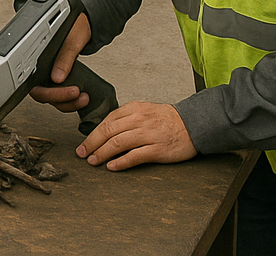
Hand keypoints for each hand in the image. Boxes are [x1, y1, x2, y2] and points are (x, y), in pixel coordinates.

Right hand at [28, 12, 92, 111]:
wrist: (85, 23)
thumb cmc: (75, 26)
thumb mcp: (72, 40)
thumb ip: (64, 58)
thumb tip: (57, 77)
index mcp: (37, 58)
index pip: (35, 86)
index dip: (48, 93)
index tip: (65, 90)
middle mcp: (41, 70)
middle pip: (43, 95)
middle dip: (60, 99)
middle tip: (76, 93)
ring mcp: (50, 76)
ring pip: (53, 99)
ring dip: (68, 103)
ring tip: (83, 97)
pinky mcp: (60, 80)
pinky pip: (61, 97)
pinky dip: (71, 101)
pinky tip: (82, 97)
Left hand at [75, 101, 196, 170]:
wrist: (193, 124)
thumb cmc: (168, 119)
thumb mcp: (144, 110)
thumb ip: (126, 118)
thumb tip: (106, 130)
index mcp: (134, 109)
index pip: (107, 121)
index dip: (92, 134)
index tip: (84, 144)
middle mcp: (139, 120)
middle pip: (108, 132)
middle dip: (92, 144)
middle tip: (82, 154)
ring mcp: (148, 134)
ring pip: (118, 143)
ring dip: (102, 154)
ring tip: (93, 161)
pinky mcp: (157, 149)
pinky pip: (134, 156)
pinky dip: (120, 162)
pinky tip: (111, 167)